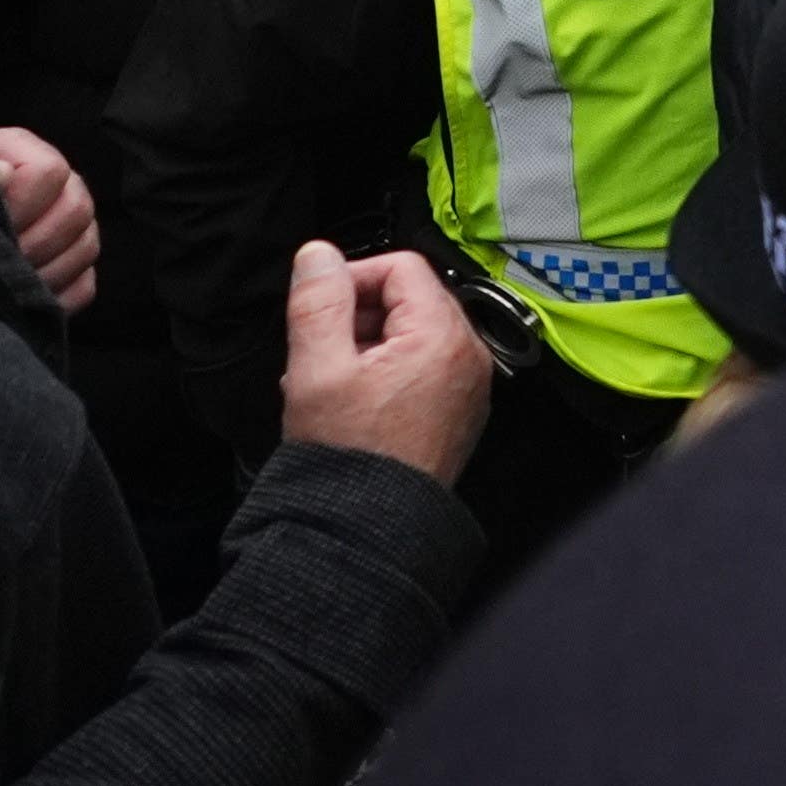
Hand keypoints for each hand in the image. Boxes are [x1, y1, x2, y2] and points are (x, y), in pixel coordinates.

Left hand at [0, 128, 99, 310]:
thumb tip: (3, 172)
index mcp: (26, 152)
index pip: (50, 172)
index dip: (19, 203)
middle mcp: (61, 185)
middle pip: (78, 210)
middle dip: (33, 244)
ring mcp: (72, 227)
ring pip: (86, 247)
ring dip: (43, 274)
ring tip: (3, 284)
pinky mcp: (73, 266)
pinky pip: (85, 285)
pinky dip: (55, 298)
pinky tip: (19, 301)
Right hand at [276, 237, 494, 483]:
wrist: (367, 530)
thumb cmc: (349, 459)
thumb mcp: (318, 368)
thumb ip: (318, 302)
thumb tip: (319, 255)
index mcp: (443, 336)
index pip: (401, 266)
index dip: (352, 277)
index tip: (319, 307)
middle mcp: (468, 357)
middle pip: (409, 300)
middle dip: (356, 317)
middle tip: (317, 350)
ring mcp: (466, 387)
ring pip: (411, 336)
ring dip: (364, 347)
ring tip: (324, 381)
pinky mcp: (456, 413)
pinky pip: (420, 370)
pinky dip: (383, 373)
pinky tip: (346, 401)